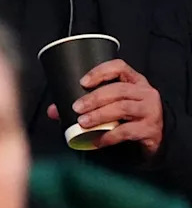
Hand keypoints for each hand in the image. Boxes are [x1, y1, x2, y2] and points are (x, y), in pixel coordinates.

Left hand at [46, 59, 163, 155]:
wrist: (155, 138)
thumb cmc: (128, 116)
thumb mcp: (111, 105)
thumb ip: (83, 105)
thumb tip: (53, 110)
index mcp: (134, 81)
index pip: (119, 67)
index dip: (100, 71)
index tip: (82, 82)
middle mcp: (145, 92)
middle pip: (118, 89)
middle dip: (94, 98)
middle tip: (76, 107)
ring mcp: (150, 110)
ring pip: (122, 108)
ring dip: (99, 115)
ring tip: (83, 122)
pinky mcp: (150, 129)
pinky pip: (127, 131)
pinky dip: (108, 136)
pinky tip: (96, 140)